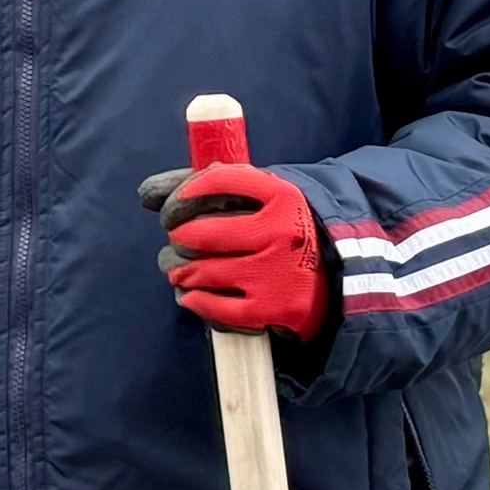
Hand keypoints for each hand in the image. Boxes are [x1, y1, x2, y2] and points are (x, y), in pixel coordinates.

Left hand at [139, 163, 332, 340]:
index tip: (174, 204)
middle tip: (179, 239)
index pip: (216, 180)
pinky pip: (214, 306)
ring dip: (179, 270)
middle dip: (178, 236)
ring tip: (180, 268)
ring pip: (200, 270)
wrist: (344, 276)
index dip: (184, 192)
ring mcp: (278, 273)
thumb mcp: (264, 199)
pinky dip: (194, 300)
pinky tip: (191, 293)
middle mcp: (283, 232)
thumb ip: (210, 185)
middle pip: (198, 233)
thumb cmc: (284, 229)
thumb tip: (146, 194)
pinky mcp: (274, 309)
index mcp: (283, 196)